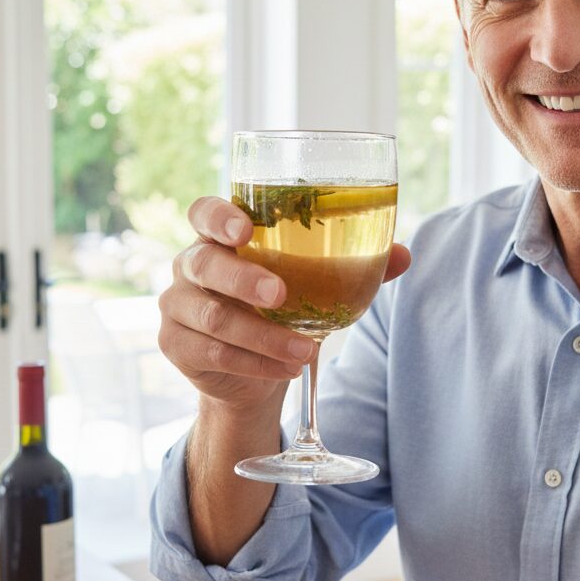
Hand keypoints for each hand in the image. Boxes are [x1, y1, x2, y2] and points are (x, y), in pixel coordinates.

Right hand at [158, 197, 410, 408]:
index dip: (218, 217)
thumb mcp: (313, 283)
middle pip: (204, 264)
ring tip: (305, 350)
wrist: (251, 368)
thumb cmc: (282, 308)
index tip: (245, 230)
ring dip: (264, 336)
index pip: (204, 212)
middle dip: (243, 280)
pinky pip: (214, 353)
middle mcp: (191, 264)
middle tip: (280, 295)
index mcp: (220, 236)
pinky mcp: (175, 345)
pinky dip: (256, 362)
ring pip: (215, 318)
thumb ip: (354, 264)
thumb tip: (403, 254)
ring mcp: (177, 305)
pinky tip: (287, 367)